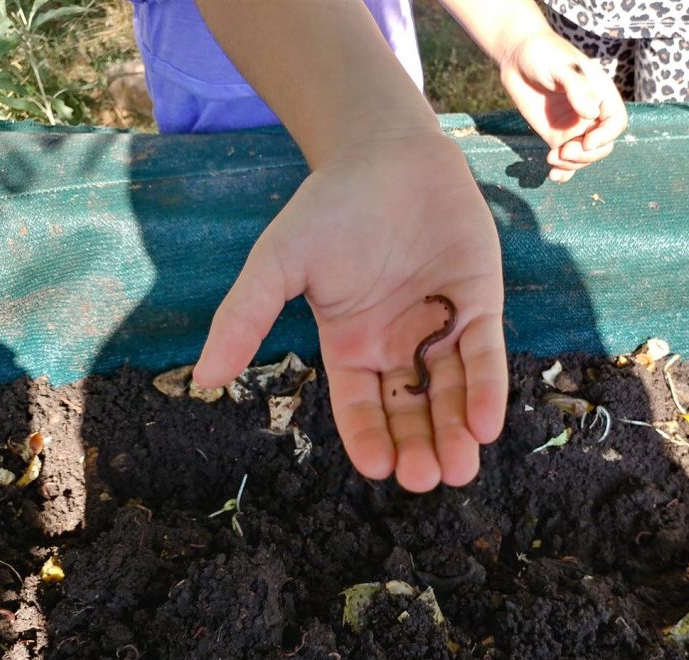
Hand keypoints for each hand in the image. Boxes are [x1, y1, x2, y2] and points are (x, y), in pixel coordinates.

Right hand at [192, 132, 507, 491]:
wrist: (387, 152)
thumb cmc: (329, 207)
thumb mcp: (278, 263)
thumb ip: (245, 318)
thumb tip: (202, 378)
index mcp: (350, 346)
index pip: (361, 407)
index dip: (370, 438)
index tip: (378, 469)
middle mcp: (397, 346)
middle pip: (410, 410)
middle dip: (418, 446)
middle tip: (427, 478)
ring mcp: (441, 327)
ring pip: (450, 392)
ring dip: (456, 430)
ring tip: (458, 468)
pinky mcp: (480, 304)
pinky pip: (484, 354)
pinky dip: (486, 389)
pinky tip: (486, 424)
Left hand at [500, 31, 627, 181]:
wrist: (517, 58)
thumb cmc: (543, 53)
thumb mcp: (562, 66)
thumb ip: (577, 87)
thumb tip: (591, 113)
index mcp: (601, 95)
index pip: (615, 123)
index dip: (605, 136)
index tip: (587, 141)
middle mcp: (591, 115)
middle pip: (601, 146)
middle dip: (586, 155)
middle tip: (563, 152)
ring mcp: (574, 128)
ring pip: (583, 157)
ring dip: (571, 165)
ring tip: (552, 159)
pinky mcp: (555, 137)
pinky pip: (564, 160)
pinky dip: (563, 172)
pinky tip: (554, 177)